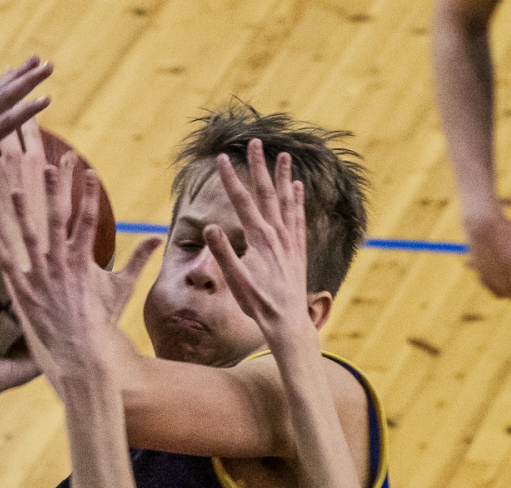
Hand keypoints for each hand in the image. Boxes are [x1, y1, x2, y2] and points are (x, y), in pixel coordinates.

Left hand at [0, 121, 157, 319]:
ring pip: (29, 238)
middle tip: (50, 166)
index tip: (88, 170)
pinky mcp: (25, 293)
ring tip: (14, 190)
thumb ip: (138, 260)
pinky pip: (9, 266)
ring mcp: (43, 278)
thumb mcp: (123, 288)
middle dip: (54, 192)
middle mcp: (62, 264)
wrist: (82, 353)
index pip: (87, 219)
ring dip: (22, 213)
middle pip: (57, 221)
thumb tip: (157, 237)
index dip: (88, 193)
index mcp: (84, 260)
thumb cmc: (101, 321)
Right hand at [202, 141, 315, 349]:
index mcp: (259, 240)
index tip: (221, 159)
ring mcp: (290, 241)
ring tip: (283, 155)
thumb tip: (211, 227)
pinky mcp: (298, 250)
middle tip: (255, 142)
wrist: (288, 323)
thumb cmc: (258, 305)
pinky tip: (298, 187)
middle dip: (259, 166)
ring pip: (286, 200)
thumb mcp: (236, 282)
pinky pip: (298, 217)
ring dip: (283, 176)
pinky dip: (298, 199)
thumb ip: (223, 254)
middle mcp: (277, 235)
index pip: (242, 202)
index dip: (230, 179)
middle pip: (266, 193)